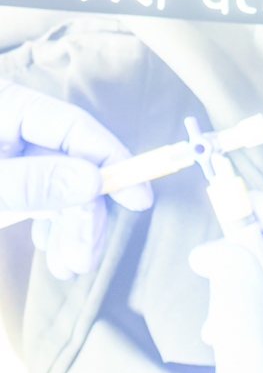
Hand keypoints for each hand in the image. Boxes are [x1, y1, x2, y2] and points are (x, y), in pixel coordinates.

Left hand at [0, 79, 153, 278]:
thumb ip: (34, 181)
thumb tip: (94, 182)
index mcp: (8, 106)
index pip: (75, 128)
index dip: (113, 162)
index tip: (139, 198)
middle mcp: (13, 124)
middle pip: (71, 164)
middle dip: (84, 214)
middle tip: (86, 256)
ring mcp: (7, 150)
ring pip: (57, 185)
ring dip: (69, 228)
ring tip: (68, 266)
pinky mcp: (5, 173)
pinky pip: (38, 194)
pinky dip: (49, 224)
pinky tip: (52, 249)